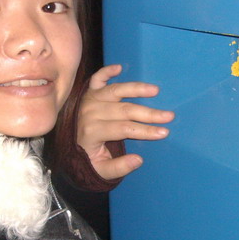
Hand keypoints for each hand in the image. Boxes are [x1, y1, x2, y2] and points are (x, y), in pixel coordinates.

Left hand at [77, 64, 174, 180]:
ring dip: (136, 89)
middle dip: (149, 113)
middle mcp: (90, 113)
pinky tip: (120, 67)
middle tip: (169, 115)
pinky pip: (97, 78)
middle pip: (124, 110)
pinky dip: (107, 71)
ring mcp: (89, 100)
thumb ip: (119, 168)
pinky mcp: (89, 93)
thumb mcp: (102, 171)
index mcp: (93, 132)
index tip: (164, 132)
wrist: (69, 150)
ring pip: (115, 91)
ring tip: (155, 90)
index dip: (145, 131)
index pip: (124, 129)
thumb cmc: (89, 160)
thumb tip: (139, 160)